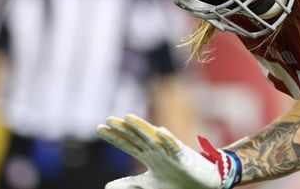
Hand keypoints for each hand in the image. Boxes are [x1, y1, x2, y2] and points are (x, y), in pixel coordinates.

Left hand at [97, 114, 238, 188]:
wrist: (201, 185)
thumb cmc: (175, 181)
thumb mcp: (147, 184)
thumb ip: (129, 183)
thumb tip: (107, 186)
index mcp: (148, 156)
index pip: (128, 144)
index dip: (114, 137)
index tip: (99, 128)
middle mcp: (157, 151)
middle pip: (137, 137)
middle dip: (123, 129)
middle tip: (108, 120)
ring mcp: (169, 153)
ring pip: (153, 137)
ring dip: (141, 127)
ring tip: (128, 118)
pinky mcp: (183, 157)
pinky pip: (175, 146)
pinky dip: (167, 139)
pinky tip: (159, 131)